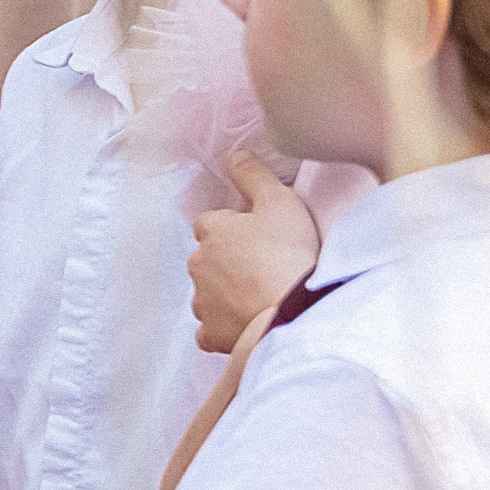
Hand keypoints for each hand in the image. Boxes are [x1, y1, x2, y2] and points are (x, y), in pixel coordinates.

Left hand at [188, 153, 318, 354]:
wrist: (291, 310)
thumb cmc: (288, 253)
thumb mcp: (279, 201)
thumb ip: (254, 175)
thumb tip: (236, 156)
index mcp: (211, 231)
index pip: (211, 223)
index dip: (233, 229)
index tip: (256, 237)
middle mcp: (198, 264)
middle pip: (208, 258)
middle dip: (227, 261)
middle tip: (263, 266)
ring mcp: (202, 301)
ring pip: (208, 293)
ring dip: (226, 294)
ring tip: (260, 296)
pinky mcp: (211, 332)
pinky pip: (210, 329)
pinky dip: (223, 327)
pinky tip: (244, 323)